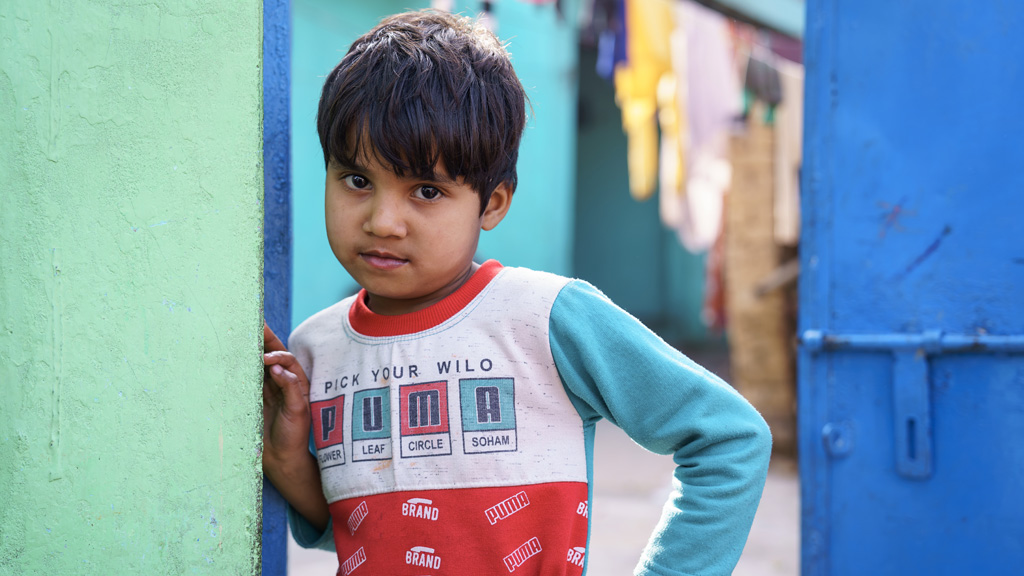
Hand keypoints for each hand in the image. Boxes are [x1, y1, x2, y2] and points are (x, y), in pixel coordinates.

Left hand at [261, 323, 329, 530]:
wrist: (278, 457)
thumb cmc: (263, 432)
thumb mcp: (250, 404)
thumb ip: (247, 385)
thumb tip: (227, 363)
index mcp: (273, 381)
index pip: (267, 354)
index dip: (260, 338)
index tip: (249, 322)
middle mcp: (286, 383)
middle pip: (279, 354)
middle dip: (269, 339)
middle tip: (257, 325)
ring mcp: (295, 393)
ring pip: (290, 366)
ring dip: (278, 358)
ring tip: (264, 357)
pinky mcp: (300, 406)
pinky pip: (296, 387)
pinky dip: (286, 378)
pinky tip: (276, 371)